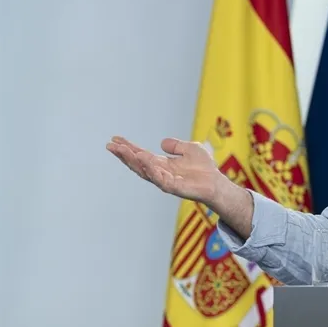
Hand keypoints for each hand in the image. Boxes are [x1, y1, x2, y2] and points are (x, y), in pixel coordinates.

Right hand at [106, 136, 226, 205]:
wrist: (216, 183)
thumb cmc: (204, 168)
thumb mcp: (190, 149)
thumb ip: (176, 146)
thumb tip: (161, 143)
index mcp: (161, 164)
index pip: (140, 155)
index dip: (128, 148)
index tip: (115, 139)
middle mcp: (160, 173)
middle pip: (137, 163)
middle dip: (124, 155)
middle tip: (111, 145)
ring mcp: (165, 181)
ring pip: (144, 171)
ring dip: (132, 160)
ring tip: (122, 150)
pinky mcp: (173, 187)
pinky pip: (158, 178)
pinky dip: (150, 169)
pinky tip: (143, 158)